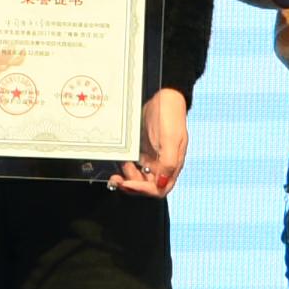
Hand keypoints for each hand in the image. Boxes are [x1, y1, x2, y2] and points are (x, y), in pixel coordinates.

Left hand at [117, 85, 190, 200]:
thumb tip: (160, 184)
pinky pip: (134, 165)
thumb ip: (168, 163)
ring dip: (126, 176)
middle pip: (146, 186)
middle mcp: (162, 165)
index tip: (128, 183)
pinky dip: (125, 166)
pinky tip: (119, 160)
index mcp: (171, 166)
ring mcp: (152, 158)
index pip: (158, 189)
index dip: (142, 190)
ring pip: (138, 177)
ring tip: (119, 166)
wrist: (164, 98)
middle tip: (116, 179)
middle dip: (130, 185)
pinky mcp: (144, 151)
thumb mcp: (169, 140)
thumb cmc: (170, 117)